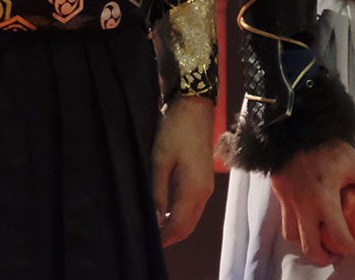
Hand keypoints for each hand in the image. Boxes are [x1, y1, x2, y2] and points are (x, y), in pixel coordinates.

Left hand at [150, 95, 214, 244]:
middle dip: (171, 236)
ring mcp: (206, 187)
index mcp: (194, 189)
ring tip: (155, 230)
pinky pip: (193, 207)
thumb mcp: (160, 160)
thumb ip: (157, 192)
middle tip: (149, 240)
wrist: (194, 110)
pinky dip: (180, 215)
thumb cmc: (175, 132)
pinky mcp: (203, 181)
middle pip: (189, 226)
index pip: (180, 225)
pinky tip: (165, 214)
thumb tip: (155, 219)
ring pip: (192, 218)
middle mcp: (204, 193)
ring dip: (176, 227)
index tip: (148, 244)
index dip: (165, 238)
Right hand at [270, 141, 354, 264]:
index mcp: (323, 201)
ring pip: (291, 235)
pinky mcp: (279, 193)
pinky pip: (285, 217)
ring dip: (305, 243)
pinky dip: (296, 225)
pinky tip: (307, 217)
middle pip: (308, 245)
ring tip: (318, 240)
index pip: (338, 237)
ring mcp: (287, 201)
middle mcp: (302, 206)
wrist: (291, 128)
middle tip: (335, 255)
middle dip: (323, 257)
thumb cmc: (326, 147)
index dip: (351, 249)